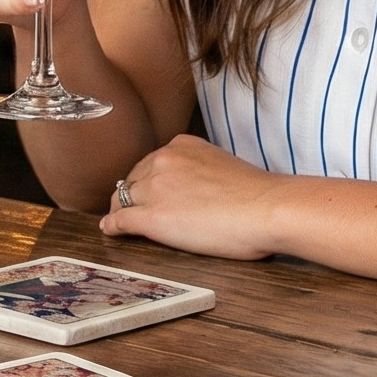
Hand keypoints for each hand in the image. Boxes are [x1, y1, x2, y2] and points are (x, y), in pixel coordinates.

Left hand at [99, 135, 283, 257]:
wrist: (266, 209)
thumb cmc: (258, 194)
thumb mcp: (222, 165)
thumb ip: (201, 170)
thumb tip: (198, 188)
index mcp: (181, 145)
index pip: (151, 163)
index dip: (146, 180)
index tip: (146, 191)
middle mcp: (163, 160)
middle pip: (134, 179)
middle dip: (131, 195)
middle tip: (131, 209)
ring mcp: (155, 188)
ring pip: (122, 198)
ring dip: (119, 210)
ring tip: (117, 221)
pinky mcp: (152, 217)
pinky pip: (121, 221)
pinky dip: (112, 227)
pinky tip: (110, 231)